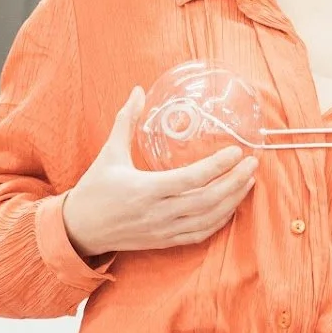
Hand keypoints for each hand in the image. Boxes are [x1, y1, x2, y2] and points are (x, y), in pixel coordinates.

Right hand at [61, 86, 258, 257]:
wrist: (79, 229)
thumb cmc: (94, 189)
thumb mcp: (108, 153)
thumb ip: (125, 121)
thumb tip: (138, 90)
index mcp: (144, 189)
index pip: (191, 179)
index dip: (217, 166)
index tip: (236, 151)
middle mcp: (157, 213)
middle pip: (207, 201)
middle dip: (234, 182)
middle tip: (252, 163)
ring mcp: (163, 230)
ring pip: (207, 220)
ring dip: (232, 201)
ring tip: (248, 181)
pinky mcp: (164, 241)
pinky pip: (199, 234)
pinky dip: (219, 221)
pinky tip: (232, 206)